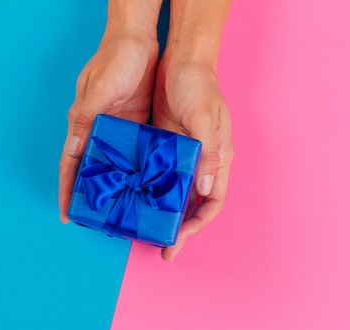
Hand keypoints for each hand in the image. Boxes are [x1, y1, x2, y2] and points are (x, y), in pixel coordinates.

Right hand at [58, 32, 158, 222]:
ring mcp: (117, 128)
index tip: (67, 214)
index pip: (70, 163)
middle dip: (90, 194)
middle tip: (97, 220)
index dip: (67, 189)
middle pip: (90, 169)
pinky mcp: (135, 124)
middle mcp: (97, 130)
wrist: (139, 37)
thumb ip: (86, 119)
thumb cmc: (114, 59)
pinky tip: (144, 185)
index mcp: (83, 122)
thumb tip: (74, 149)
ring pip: (113, 165)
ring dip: (116, 185)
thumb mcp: (98, 89)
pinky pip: (134, 153)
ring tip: (123, 209)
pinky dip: (136, 170)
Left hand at [153, 57, 233, 260]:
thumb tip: (203, 191)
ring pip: (174, 194)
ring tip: (144, 229)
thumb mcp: (205, 118)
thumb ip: (207, 155)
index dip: (197, 225)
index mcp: (216, 159)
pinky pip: (157, 176)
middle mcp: (201, 163)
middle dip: (179, 229)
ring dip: (162, 212)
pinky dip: (148, 190)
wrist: (181, 61)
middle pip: (192, 205)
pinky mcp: (164, 147)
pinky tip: (133, 199)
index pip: (212, 203)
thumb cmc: (199, 87)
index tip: (177, 241)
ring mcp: (182, 156)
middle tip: (162, 249)